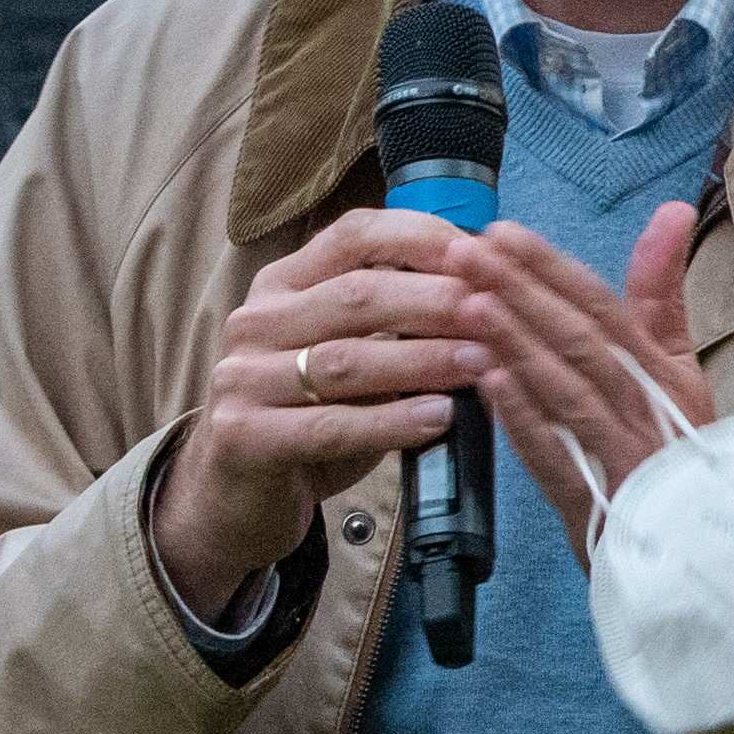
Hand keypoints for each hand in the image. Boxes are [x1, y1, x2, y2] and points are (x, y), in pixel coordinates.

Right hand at [153, 208, 473, 599]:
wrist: (239, 497)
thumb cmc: (311, 416)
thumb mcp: (350, 356)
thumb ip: (394, 324)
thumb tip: (484, 297)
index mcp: (283, 285)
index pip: (354, 237)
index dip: (421, 239)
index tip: (481, 256)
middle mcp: (256, 321)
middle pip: (355, 294)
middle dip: (434, 301)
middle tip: (494, 314)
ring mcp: (242, 378)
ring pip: (346, 359)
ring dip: (423, 360)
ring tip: (481, 364)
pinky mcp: (243, 436)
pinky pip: (329, 425)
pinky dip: (391, 421)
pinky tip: (439, 418)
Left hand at [439, 203, 712, 556]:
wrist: (698, 548)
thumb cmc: (678, 451)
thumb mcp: (679, 367)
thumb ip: (663, 292)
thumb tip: (671, 209)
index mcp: (661, 371)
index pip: (604, 307)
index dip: (552, 268)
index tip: (503, 232)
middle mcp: (645, 407)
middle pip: (580, 338)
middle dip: (521, 291)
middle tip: (464, 252)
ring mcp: (623, 455)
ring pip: (568, 388)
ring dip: (516, 343)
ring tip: (468, 303)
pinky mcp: (598, 502)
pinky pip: (559, 454)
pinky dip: (523, 415)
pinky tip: (487, 380)